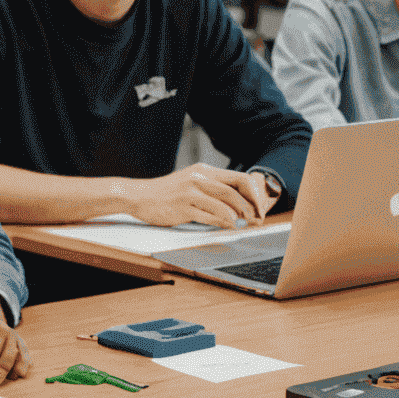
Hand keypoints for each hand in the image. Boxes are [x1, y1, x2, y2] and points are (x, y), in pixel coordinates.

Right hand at [126, 164, 276, 226]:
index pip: (239, 178)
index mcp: (204, 170)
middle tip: (256, 220)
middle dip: (251, 208)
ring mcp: (191, 192)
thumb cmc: (167, 193)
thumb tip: (239, 204)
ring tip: (243, 225)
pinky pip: (210, 216)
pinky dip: (222, 223)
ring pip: (225, 204)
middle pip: (235, 191)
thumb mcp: (191, 183)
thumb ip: (212, 189)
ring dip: (238, 218)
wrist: (139, 196)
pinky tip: (227, 227)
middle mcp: (199, 177)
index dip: (253, 194)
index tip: (259, 208)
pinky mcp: (183, 207)